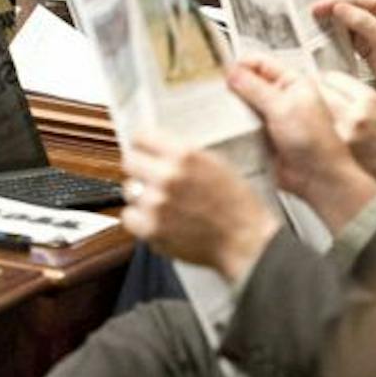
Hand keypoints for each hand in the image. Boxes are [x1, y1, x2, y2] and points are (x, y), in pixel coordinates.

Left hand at [120, 130, 277, 283]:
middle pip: (130, 162)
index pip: (141, 136)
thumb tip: (157, 148)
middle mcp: (167, 177)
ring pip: (130, 190)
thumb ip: (184, 154)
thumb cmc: (237, 204)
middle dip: (140, 168)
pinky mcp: (152, 229)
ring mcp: (156, 204)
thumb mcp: (216, 163)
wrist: (246, 240)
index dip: (143, 144)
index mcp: (185, 155)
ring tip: (162, 202)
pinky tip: (157, 219)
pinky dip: (139, 219)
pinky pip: (129, 218)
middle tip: (151, 176)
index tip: (145, 149)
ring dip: (142, 195)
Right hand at [227, 55, 375, 230]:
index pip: (261, 63)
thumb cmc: (315, 143)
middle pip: (248, 84)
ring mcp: (270, 118)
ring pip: (242, 106)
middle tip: (217, 92)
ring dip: (232, 109)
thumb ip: (255, 88)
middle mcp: (280, 98)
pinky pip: (240, 127)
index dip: (241, 64)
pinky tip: (224, 128)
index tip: (222, 71)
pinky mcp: (260, 136)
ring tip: (219, 111)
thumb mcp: (283, 107)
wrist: (317, 178)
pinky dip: (232, 127)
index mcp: (292, 83)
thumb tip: (233, 72)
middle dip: (232, 88)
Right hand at [311, 0, 375, 97]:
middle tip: (309, 17)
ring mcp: (369, 28)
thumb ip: (361, 22)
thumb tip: (338, 7)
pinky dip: (334, 38)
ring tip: (311, 28)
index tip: (316, 9)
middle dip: (329, 12)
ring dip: (329, 25)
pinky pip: (344, 37)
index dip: (333, 2)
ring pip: (343, 22)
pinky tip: (322, 40)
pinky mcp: (364, 43)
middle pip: (346, 7)